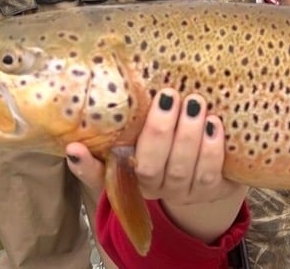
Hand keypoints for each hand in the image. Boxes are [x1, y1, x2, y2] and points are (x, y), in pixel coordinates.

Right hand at [66, 89, 246, 243]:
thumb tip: (82, 130)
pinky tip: (214, 124)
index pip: (99, 176)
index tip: (76, 147)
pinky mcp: (210, 191)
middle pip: (149, 167)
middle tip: (169, 96)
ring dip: (189, 135)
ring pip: (181, 170)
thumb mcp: (145, 134)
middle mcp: (152, 187)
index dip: (86, 167)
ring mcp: (181, 192)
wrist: (210, 166)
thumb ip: (123, 126)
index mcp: (128, 174)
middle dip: (160, 131)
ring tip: (195, 103)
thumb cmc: (170, 143)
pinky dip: (212, 149)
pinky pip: (209, 174)